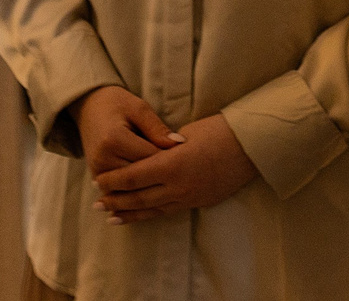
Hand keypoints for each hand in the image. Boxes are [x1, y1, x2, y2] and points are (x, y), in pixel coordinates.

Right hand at [72, 85, 181, 182]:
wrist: (89, 108)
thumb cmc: (117, 104)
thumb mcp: (139, 108)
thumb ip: (157, 128)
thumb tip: (180, 144)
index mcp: (114, 139)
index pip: (150, 158)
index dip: (171, 159)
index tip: (187, 157)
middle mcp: (103, 159)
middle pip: (142, 176)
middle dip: (162, 174)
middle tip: (183, 171)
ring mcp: (98, 172)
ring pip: (133, 187)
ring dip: (150, 183)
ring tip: (169, 177)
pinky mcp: (97, 178)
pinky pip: (122, 190)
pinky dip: (137, 188)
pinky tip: (152, 184)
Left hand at [94, 112, 258, 222]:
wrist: (251, 146)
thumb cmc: (219, 131)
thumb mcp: (186, 133)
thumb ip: (163, 147)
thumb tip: (151, 155)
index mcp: (171, 164)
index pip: (133, 176)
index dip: (114, 180)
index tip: (98, 181)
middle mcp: (177, 185)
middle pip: (139, 197)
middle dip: (115, 200)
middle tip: (97, 202)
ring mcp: (189, 197)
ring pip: (152, 209)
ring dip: (129, 213)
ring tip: (111, 216)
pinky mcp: (199, 202)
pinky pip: (169, 211)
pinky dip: (150, 214)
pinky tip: (140, 216)